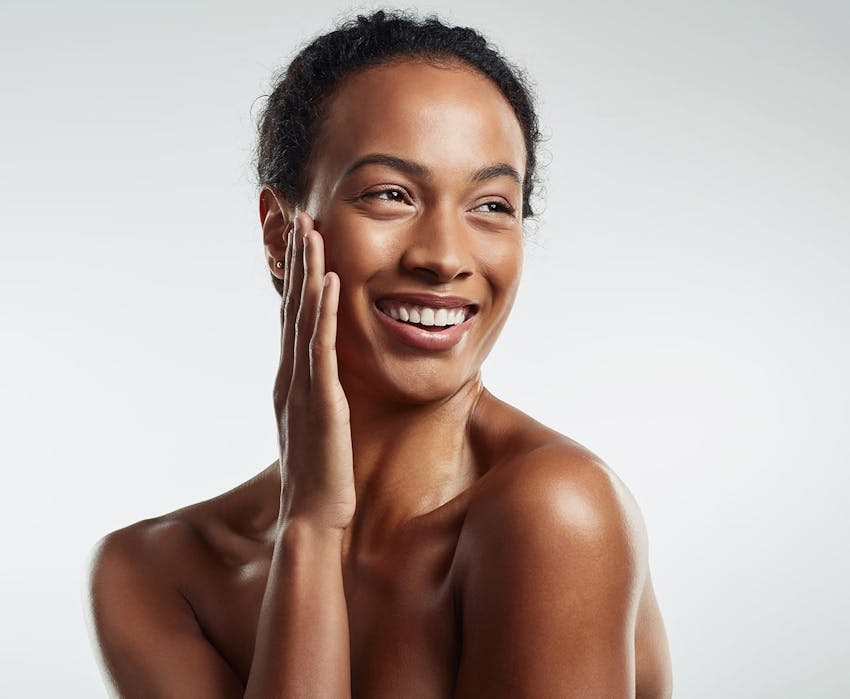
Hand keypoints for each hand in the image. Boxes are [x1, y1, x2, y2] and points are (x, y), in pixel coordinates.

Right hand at [273, 212, 354, 530]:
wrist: (314, 517)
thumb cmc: (322, 475)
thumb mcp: (319, 426)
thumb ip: (319, 398)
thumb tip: (330, 382)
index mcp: (292, 382)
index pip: (292, 319)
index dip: (295, 279)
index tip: (301, 242)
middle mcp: (290, 377)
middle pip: (291, 308)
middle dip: (296, 261)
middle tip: (298, 216)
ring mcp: (302, 388)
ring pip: (302, 318)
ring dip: (306, 272)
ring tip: (309, 230)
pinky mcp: (321, 402)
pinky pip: (322, 348)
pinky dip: (323, 312)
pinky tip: (329, 281)